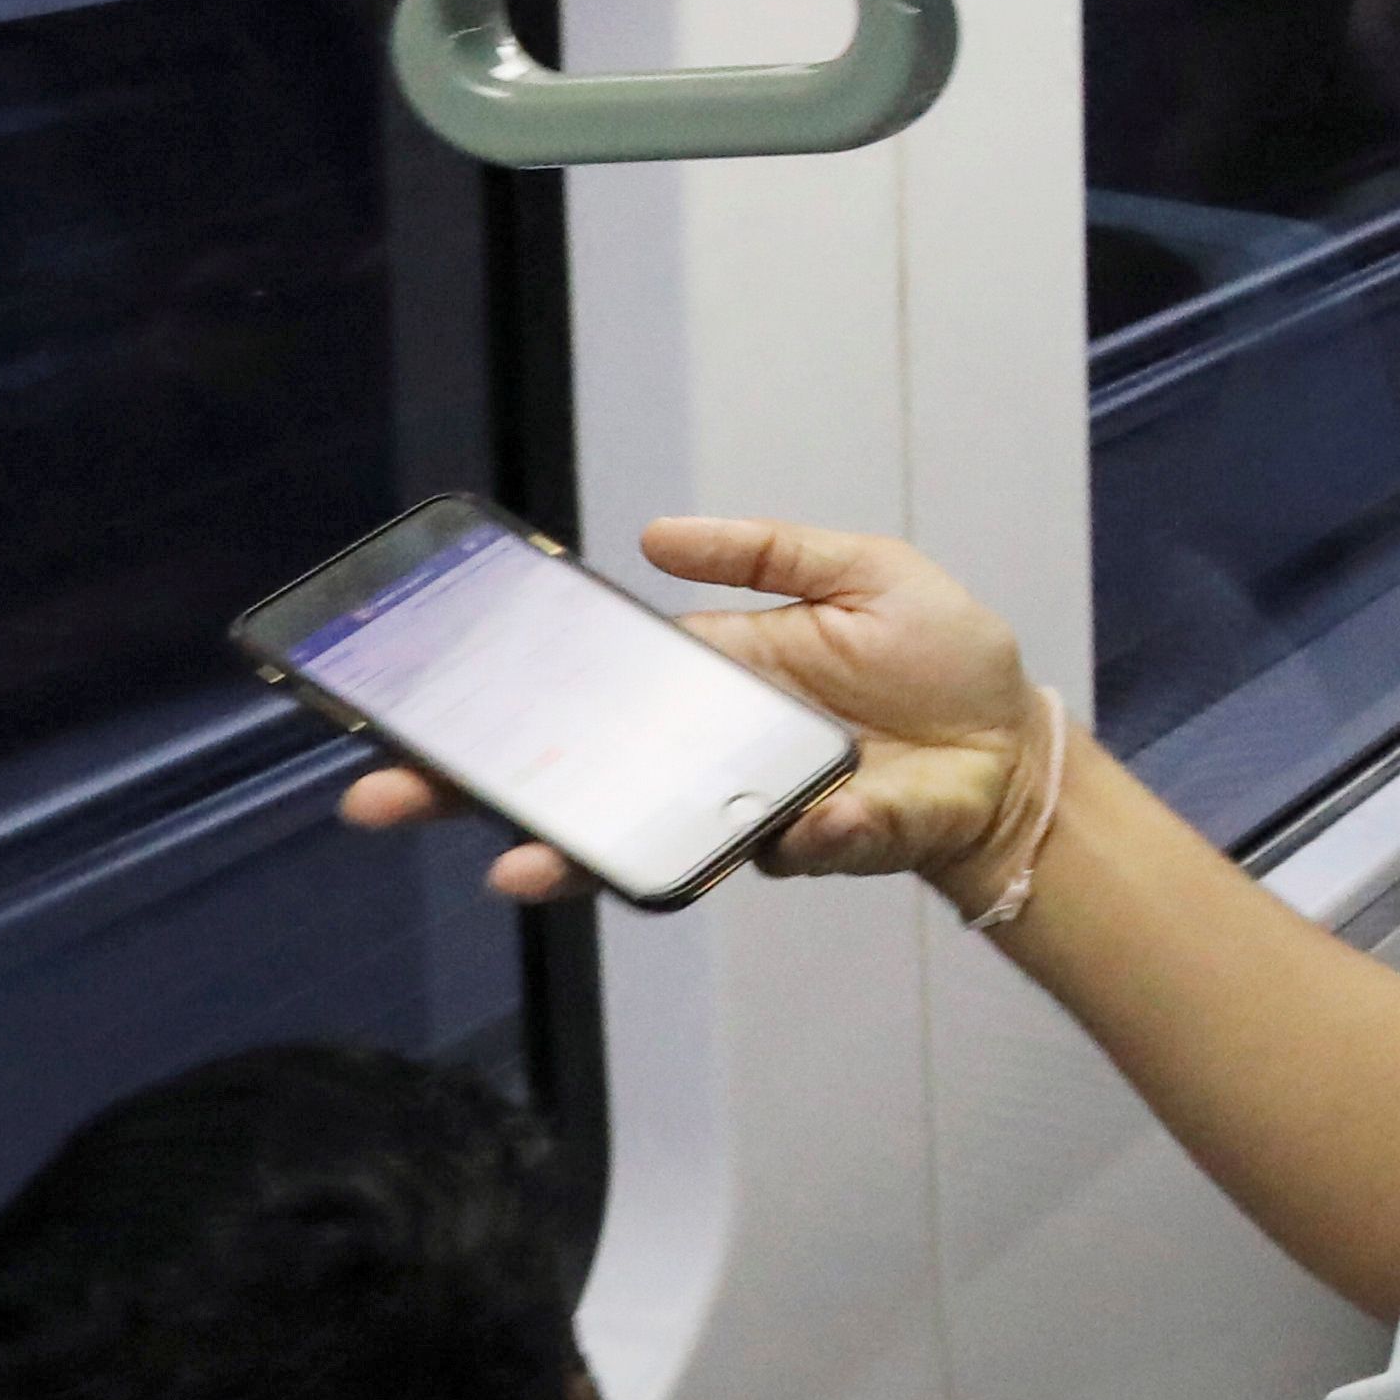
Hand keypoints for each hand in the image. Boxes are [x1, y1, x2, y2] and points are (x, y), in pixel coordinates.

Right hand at [339, 516, 1038, 906]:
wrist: (1014, 746)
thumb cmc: (941, 659)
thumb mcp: (862, 571)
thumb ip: (766, 551)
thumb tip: (655, 533)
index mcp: (706, 678)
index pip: (582, 693)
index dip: (498, 703)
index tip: (410, 704)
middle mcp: (705, 753)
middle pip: (573, 782)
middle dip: (478, 795)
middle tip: (385, 798)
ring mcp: (749, 808)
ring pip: (642, 843)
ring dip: (580, 857)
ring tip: (520, 866)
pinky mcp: (814, 843)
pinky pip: (785, 848)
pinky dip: (791, 834)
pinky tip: (796, 823)